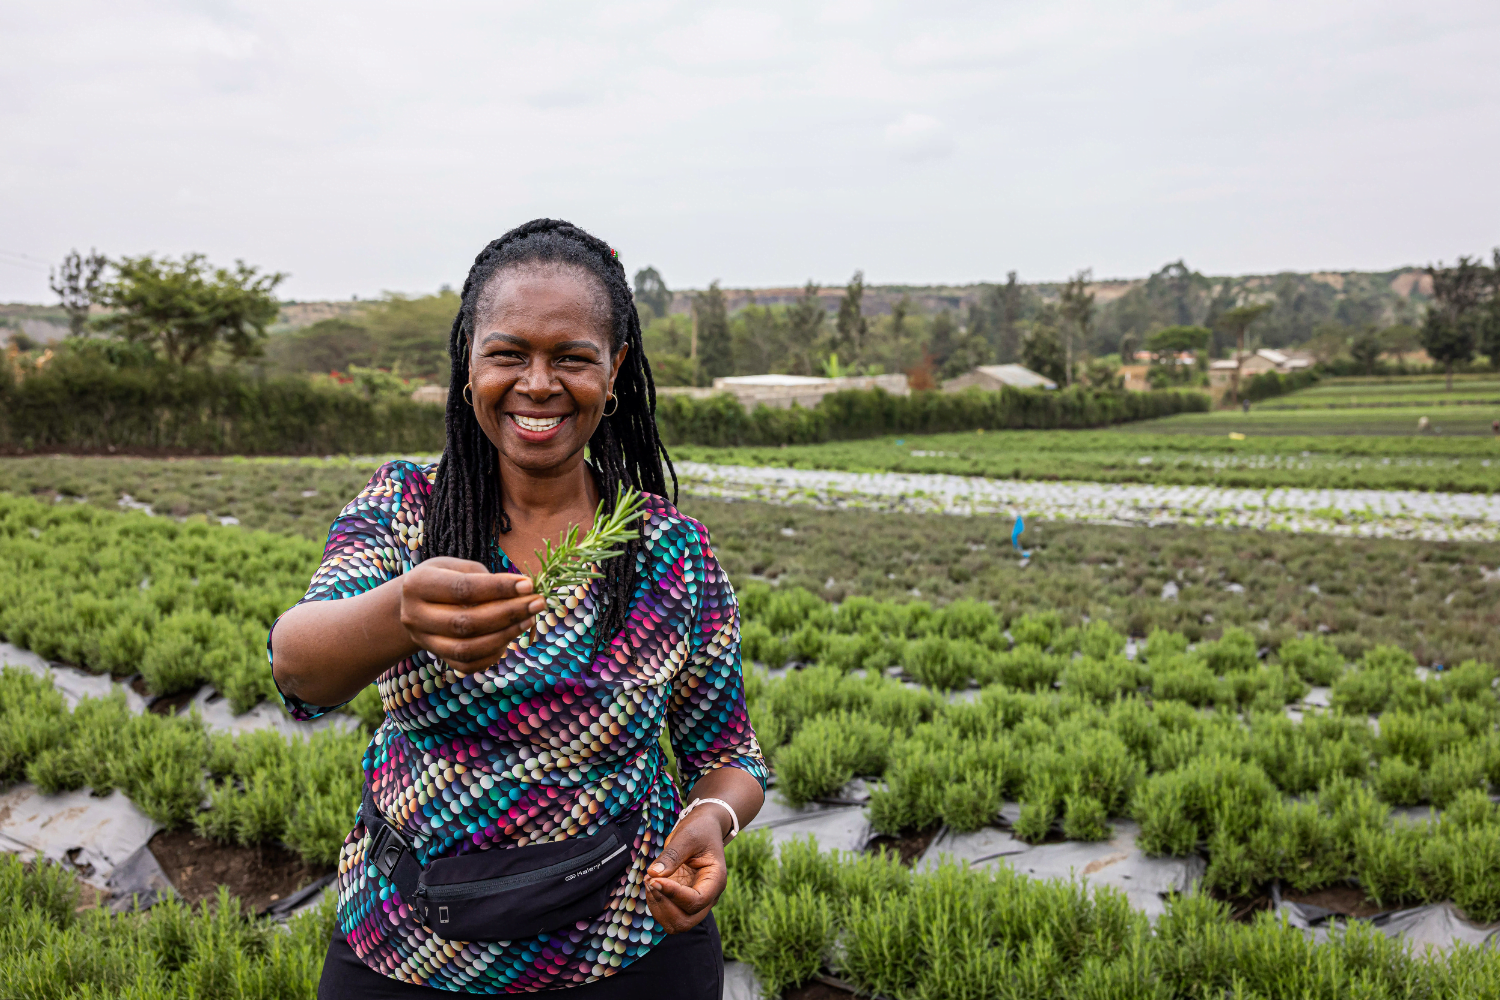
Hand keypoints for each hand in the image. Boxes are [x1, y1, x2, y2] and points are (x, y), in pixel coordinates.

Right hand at [399, 556, 546, 674]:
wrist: (417, 603)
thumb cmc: (446, 578)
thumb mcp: (459, 566)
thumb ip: (486, 578)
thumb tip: (524, 592)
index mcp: (417, 584)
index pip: (463, 589)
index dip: (499, 588)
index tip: (529, 585)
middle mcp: (414, 616)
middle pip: (465, 622)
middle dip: (508, 613)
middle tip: (537, 603)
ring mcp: (424, 641)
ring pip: (467, 649)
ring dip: (505, 636)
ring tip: (529, 619)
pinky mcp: (438, 658)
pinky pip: (468, 665)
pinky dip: (494, 653)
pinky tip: (511, 636)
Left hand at [645, 810, 727, 932]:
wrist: (704, 828)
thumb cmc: (700, 830)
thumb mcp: (687, 837)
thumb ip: (671, 856)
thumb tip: (653, 875)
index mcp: (716, 880)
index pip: (696, 901)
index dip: (673, 895)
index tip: (654, 879)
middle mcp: (708, 896)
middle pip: (686, 921)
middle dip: (664, 906)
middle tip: (650, 880)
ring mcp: (696, 901)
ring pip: (676, 923)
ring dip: (658, 906)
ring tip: (649, 880)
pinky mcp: (683, 900)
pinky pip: (668, 914)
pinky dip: (656, 903)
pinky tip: (651, 881)